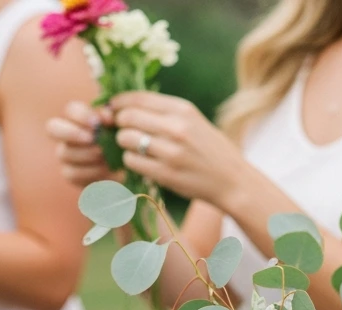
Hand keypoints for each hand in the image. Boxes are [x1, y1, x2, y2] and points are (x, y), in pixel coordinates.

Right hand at [46, 101, 113, 186]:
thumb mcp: (117, 127)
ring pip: (65, 153)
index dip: (81, 115)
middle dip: (73, 133)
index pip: (70, 110)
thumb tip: (106, 116)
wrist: (124, 165)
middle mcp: (66, 134)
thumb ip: (110, 118)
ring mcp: (65, 156)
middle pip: (53, 128)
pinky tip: (105, 171)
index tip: (97, 124)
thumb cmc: (118, 141)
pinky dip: (90, 172)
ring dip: (86, 155)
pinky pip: (73, 174)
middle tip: (93, 140)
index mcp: (78, 118)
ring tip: (105, 157)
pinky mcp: (70, 175)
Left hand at [113, 91, 244, 206]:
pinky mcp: (165, 174)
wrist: (230, 179)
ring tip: (133, 147)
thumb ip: (164, 113)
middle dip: (119, 123)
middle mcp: (176, 127)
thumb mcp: (193, 120)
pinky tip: (139, 161)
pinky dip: (130, 161)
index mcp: (182, 109)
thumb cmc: (209, 148)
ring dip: (124, 143)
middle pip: (128, 117)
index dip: (119, 102)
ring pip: (127, 139)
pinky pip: (132, 162)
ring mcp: (170, 152)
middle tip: (121, 130)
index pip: (139, 98)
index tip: (111, 107)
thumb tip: (127, 107)